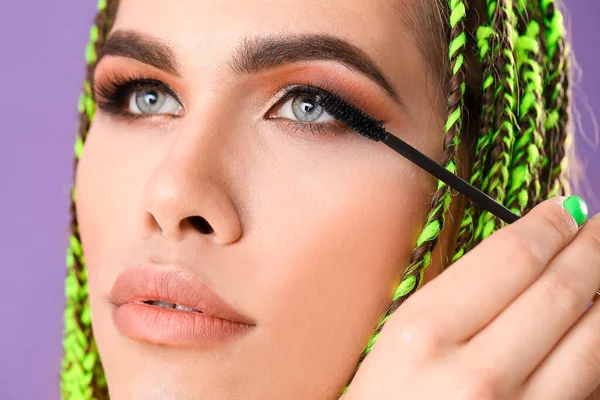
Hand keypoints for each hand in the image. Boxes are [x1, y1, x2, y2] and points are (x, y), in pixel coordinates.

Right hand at [343, 197, 599, 399]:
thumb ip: (457, 303)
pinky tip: (594, 323)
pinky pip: (588, 386)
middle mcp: (475, 374)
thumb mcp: (398, 343)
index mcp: (423, 334)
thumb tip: (525, 261)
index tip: (568, 209)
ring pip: (592, 341)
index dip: (548, 226)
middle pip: (559, 292)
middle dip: (591, 250)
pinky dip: (597, 347)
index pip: (510, 259)